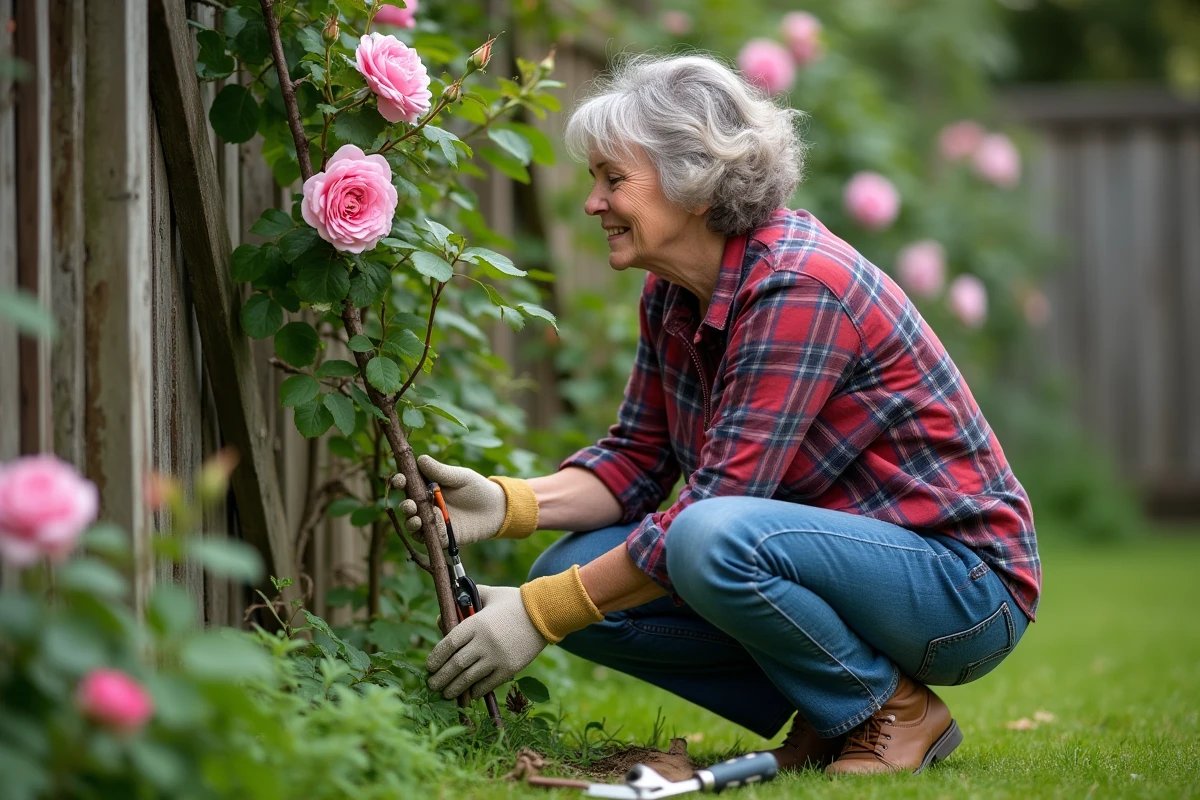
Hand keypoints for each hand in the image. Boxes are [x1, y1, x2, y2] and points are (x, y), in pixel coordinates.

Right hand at [397, 455, 507, 549]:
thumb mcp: (459, 477)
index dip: (400, 482)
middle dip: (405, 505)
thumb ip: (440, 471)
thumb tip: (420, 459)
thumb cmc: (476, 488)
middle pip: (408, 506)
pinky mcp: (441, 537)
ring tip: (416, 518)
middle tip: (410, 505)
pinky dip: (428, 532)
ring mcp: (432, 522)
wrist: (495, 508)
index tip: (400, 480)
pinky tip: (432, 526)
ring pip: (414, 525)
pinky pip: (429, 537)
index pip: (407, 484)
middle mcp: (426, 505)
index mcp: (427, 487)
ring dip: (411, 522)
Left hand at [426, 585, 546, 700]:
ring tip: (446, 693)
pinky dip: (476, 691)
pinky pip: (488, 684)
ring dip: (455, 688)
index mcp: (476, 623)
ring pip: (469, 678)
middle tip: (432, 685)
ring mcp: (497, 657)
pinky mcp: (509, 668)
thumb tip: (445, 616)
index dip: (436, 657)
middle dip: (441, 677)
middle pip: (455, 664)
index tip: (429, 666)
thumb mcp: (489, 594)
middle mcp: (484, 642)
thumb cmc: (515, 601)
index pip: (448, 643)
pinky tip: (469, 693)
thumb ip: (467, 600)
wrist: (545, 612)